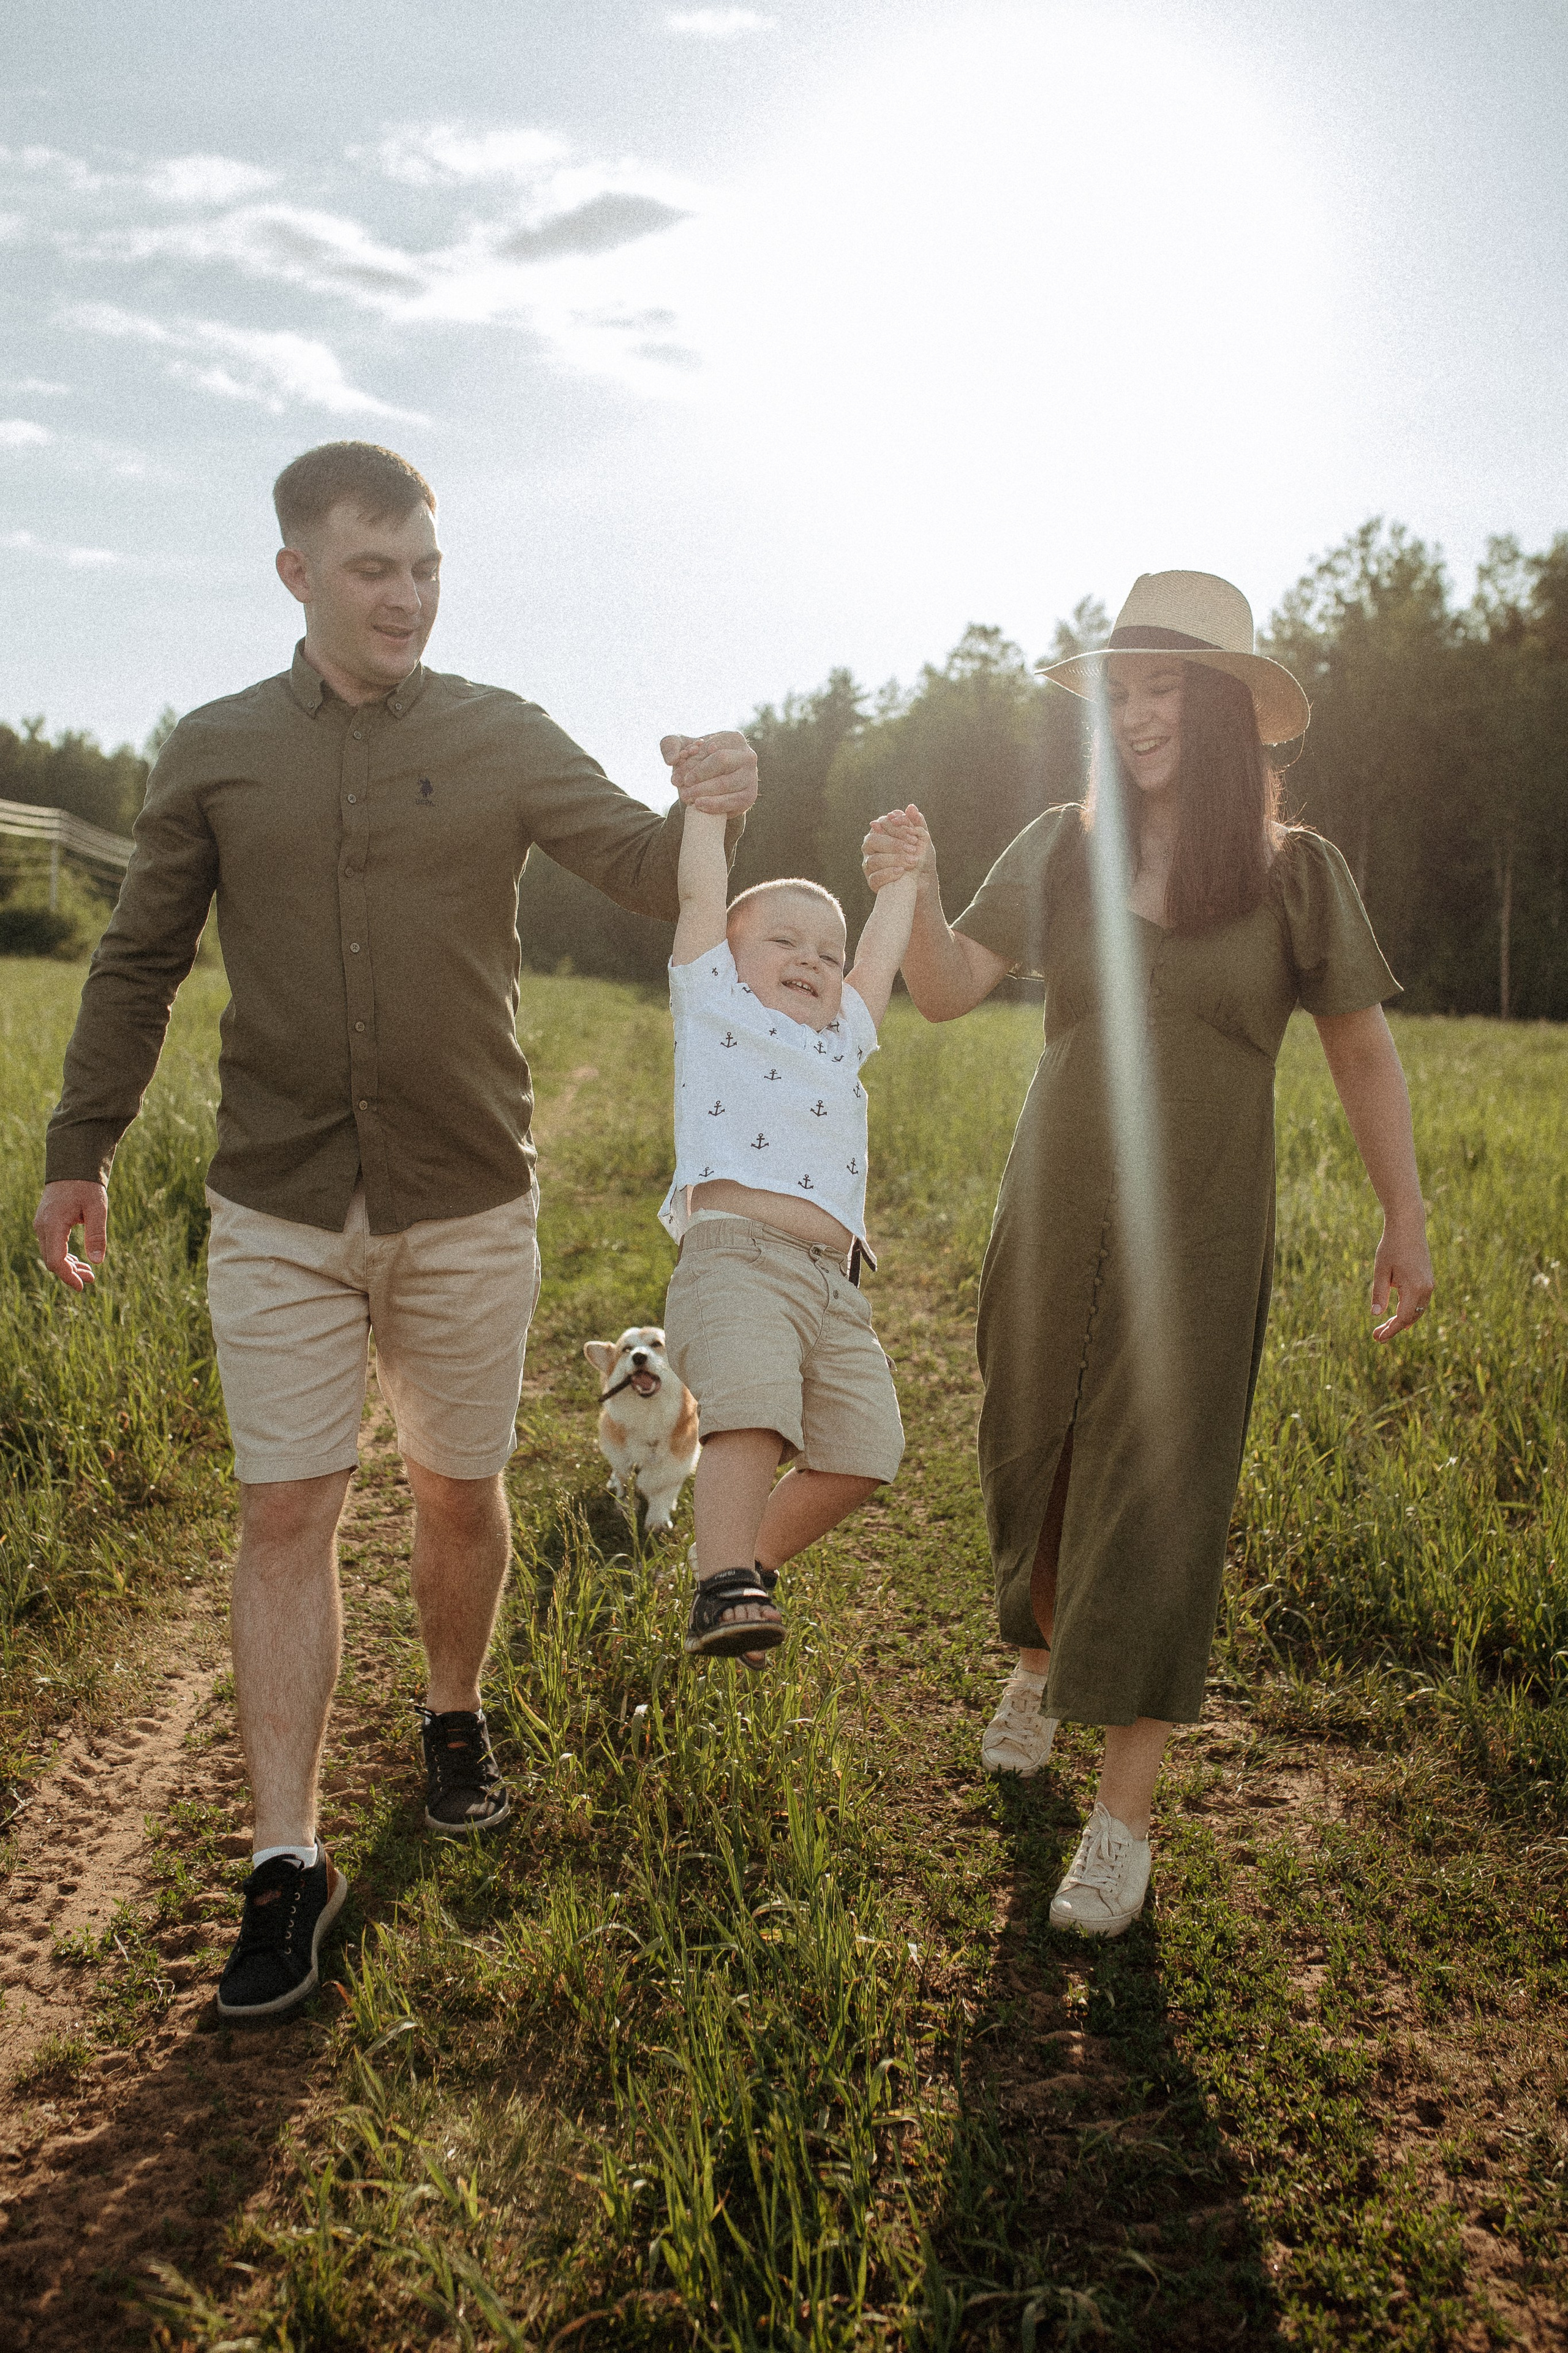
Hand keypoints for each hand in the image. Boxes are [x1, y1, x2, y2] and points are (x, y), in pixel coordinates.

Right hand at [34, 1179, 108, 1292]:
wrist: (72, 1167)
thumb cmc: (86, 1186)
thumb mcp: (97, 1209)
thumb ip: (97, 1234)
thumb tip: (98, 1262)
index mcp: (53, 1225)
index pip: (55, 1260)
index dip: (68, 1276)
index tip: (82, 1287)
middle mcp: (42, 1227)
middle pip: (51, 1260)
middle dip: (70, 1273)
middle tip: (91, 1279)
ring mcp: (42, 1225)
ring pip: (51, 1254)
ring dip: (68, 1266)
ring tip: (89, 1273)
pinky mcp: (45, 1223)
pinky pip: (51, 1246)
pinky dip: (64, 1256)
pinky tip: (79, 1261)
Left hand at [661, 731, 757, 816]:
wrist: (712, 785)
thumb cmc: (697, 762)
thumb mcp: (681, 748)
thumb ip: (670, 745)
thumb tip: (672, 759)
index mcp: (734, 738)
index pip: (711, 747)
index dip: (691, 762)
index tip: (676, 775)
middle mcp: (747, 755)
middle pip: (720, 761)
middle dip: (698, 774)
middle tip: (681, 785)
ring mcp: (751, 776)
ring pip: (725, 782)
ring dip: (702, 790)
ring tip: (686, 796)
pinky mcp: (749, 796)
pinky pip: (732, 801)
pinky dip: (714, 804)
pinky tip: (699, 805)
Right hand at [862, 805, 933, 891]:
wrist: (923, 881)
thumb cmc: (921, 857)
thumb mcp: (922, 839)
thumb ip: (917, 823)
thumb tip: (911, 807)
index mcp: (881, 833)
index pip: (881, 824)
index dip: (896, 828)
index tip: (913, 834)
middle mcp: (871, 848)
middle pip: (872, 841)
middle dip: (893, 844)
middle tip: (913, 848)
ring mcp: (870, 865)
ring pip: (874, 860)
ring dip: (894, 859)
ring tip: (912, 861)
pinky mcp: (872, 881)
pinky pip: (875, 877)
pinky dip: (888, 873)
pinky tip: (901, 872)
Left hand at [1371, 1214, 1433, 1340]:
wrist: (1408, 1227)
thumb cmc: (1391, 1247)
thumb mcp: (1380, 1271)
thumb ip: (1379, 1294)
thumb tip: (1376, 1315)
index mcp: (1414, 1288)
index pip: (1403, 1318)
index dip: (1391, 1331)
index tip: (1378, 1339)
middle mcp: (1426, 1289)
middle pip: (1411, 1318)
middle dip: (1394, 1329)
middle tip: (1376, 1337)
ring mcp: (1429, 1284)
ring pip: (1417, 1312)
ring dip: (1402, 1321)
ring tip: (1384, 1329)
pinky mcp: (1428, 1280)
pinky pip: (1419, 1303)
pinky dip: (1409, 1311)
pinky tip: (1398, 1317)